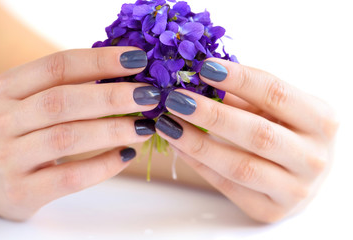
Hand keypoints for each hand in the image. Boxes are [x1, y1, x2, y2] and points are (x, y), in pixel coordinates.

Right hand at [0, 47, 158, 220]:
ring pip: (67, 137)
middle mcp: (3, 120)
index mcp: (7, 89)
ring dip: (113, 130)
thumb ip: (66, 88)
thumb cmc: (20, 134)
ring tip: (145, 127)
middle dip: (112, 96)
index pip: (58, 66)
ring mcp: (9, 157)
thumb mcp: (29, 103)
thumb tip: (125, 74)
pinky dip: (104, 166)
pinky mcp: (22, 191)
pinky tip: (127, 155)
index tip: (138, 59)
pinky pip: (70, 177)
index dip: (101, 60)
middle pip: (63, 100)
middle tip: (150, 95)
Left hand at [155, 58, 337, 222]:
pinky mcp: (270, 209)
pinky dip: (199, 164)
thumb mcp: (275, 108)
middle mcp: (314, 158)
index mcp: (321, 121)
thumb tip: (198, 78)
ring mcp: (295, 189)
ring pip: (240, 166)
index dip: (238, 79)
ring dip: (198, 143)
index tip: (203, 67)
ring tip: (169, 124)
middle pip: (257, 134)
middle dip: (212, 114)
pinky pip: (228, 186)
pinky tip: (179, 145)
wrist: (303, 172)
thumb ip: (244, 95)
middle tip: (176, 98)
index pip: (276, 94)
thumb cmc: (287, 131)